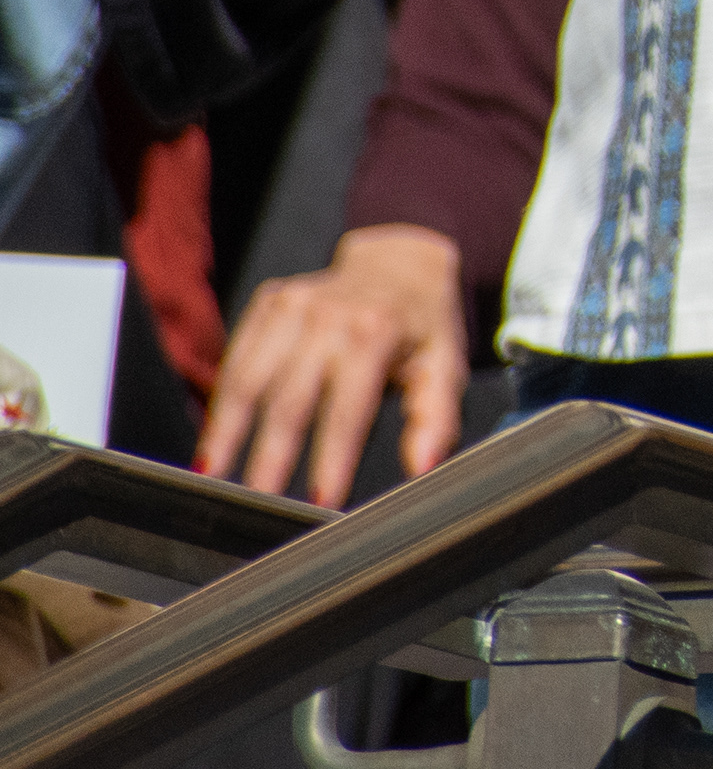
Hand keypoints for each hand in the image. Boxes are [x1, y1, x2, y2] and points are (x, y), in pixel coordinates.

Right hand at [194, 225, 465, 508]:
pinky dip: (220, 402)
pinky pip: (236, 358)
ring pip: (248, 379)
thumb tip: (423, 466)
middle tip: (257, 504)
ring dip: (227, 431)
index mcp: (376, 332)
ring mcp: (293, 304)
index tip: (321, 500)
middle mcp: (329, 314)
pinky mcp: (268, 302)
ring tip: (212, 477)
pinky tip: (213, 439)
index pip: (348, 409)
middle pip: (290, 399)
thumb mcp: (445, 366)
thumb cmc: (422, 327)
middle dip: (271, 456)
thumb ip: (436, 418)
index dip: (333, 458)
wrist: (401, 265)